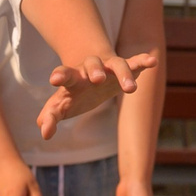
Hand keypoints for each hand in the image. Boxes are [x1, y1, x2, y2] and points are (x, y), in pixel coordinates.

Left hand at [37, 49, 158, 138]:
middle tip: (97, 79)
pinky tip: (151, 62)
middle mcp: (92, 69)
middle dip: (95, 70)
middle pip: (93, 65)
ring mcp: (110, 67)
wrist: (92, 73)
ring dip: (124, 74)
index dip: (60, 76)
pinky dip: (143, 61)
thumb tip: (44, 133)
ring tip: (131, 89)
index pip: (65, 75)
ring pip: (118, 65)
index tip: (54, 79)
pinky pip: (135, 63)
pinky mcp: (126, 68)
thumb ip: (50, 117)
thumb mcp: (60, 105)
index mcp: (73, 78)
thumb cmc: (74, 94)